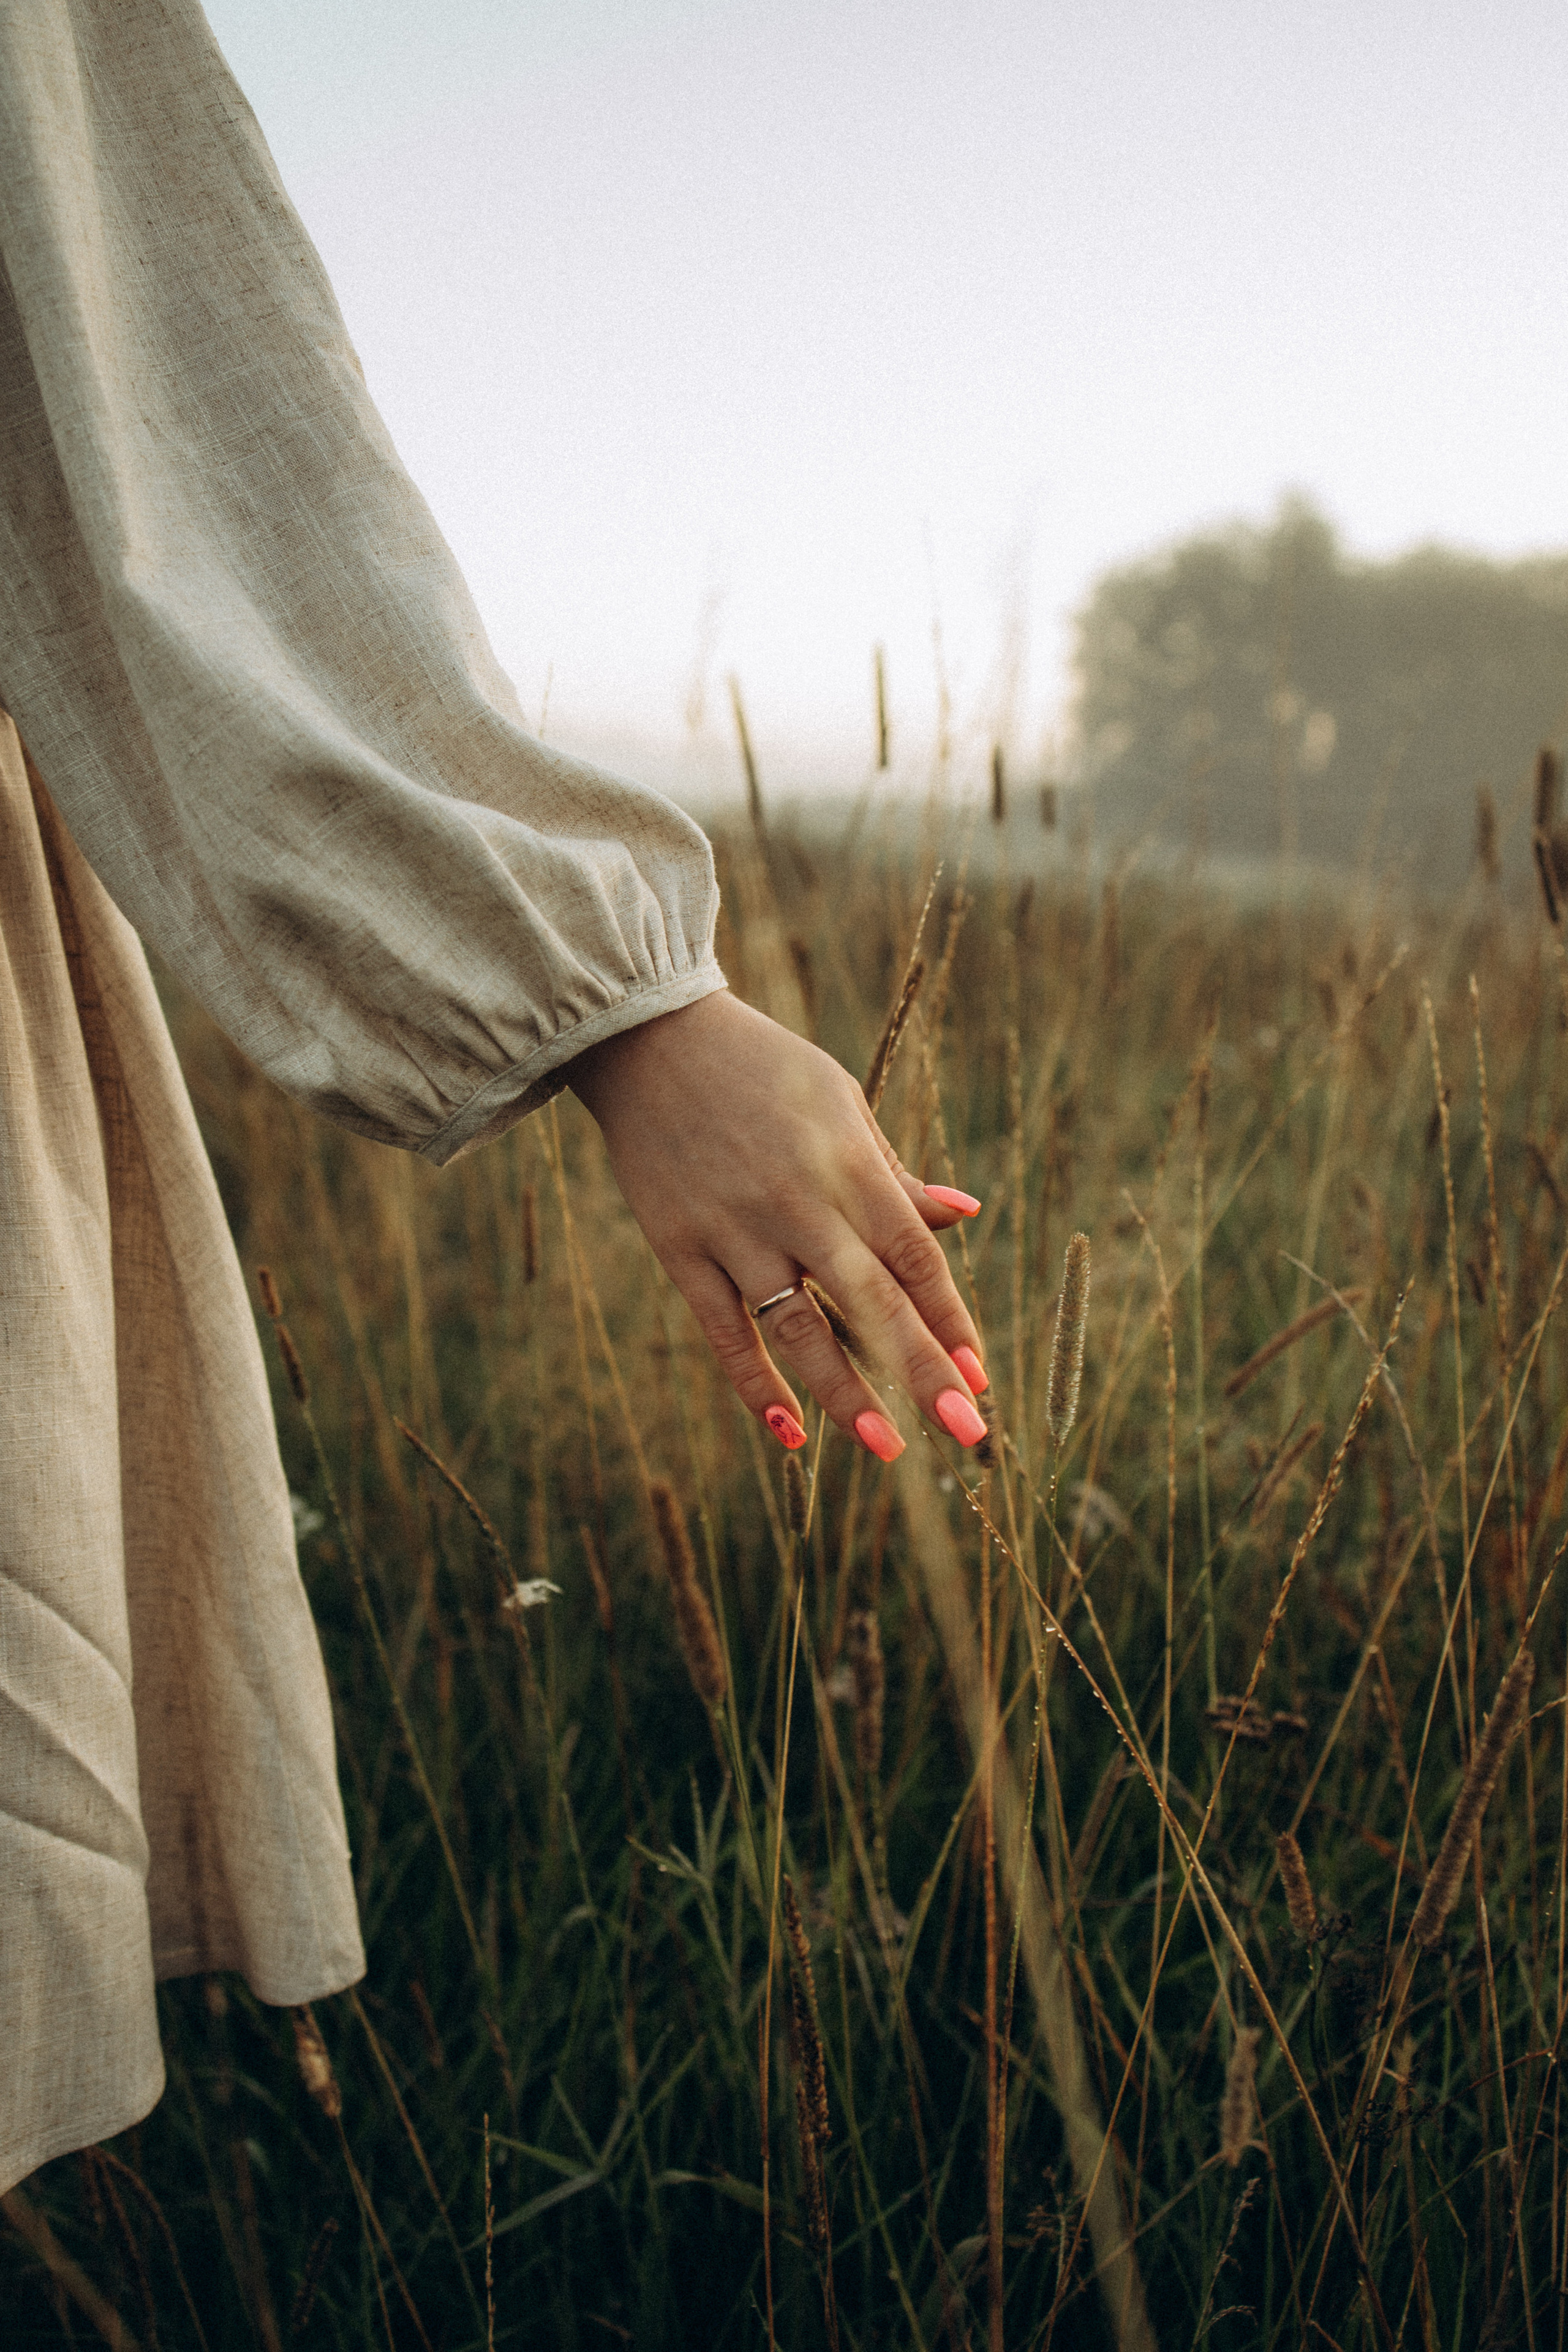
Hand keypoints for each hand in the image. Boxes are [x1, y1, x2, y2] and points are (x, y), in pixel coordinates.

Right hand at [568, 990, 988, 1459]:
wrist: (648, 1038)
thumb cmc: (763, 1068)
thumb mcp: (842, 1102)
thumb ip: (896, 1173)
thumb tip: (967, 1212)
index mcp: (847, 1163)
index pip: (914, 1258)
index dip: (950, 1321)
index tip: (981, 1377)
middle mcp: (797, 1202)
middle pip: (871, 1302)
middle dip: (922, 1372)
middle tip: (967, 1431)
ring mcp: (734, 1230)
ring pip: (797, 1329)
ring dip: (844, 1393)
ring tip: (885, 1445)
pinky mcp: (680, 1248)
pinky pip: (724, 1332)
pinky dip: (756, 1384)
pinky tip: (789, 1431)